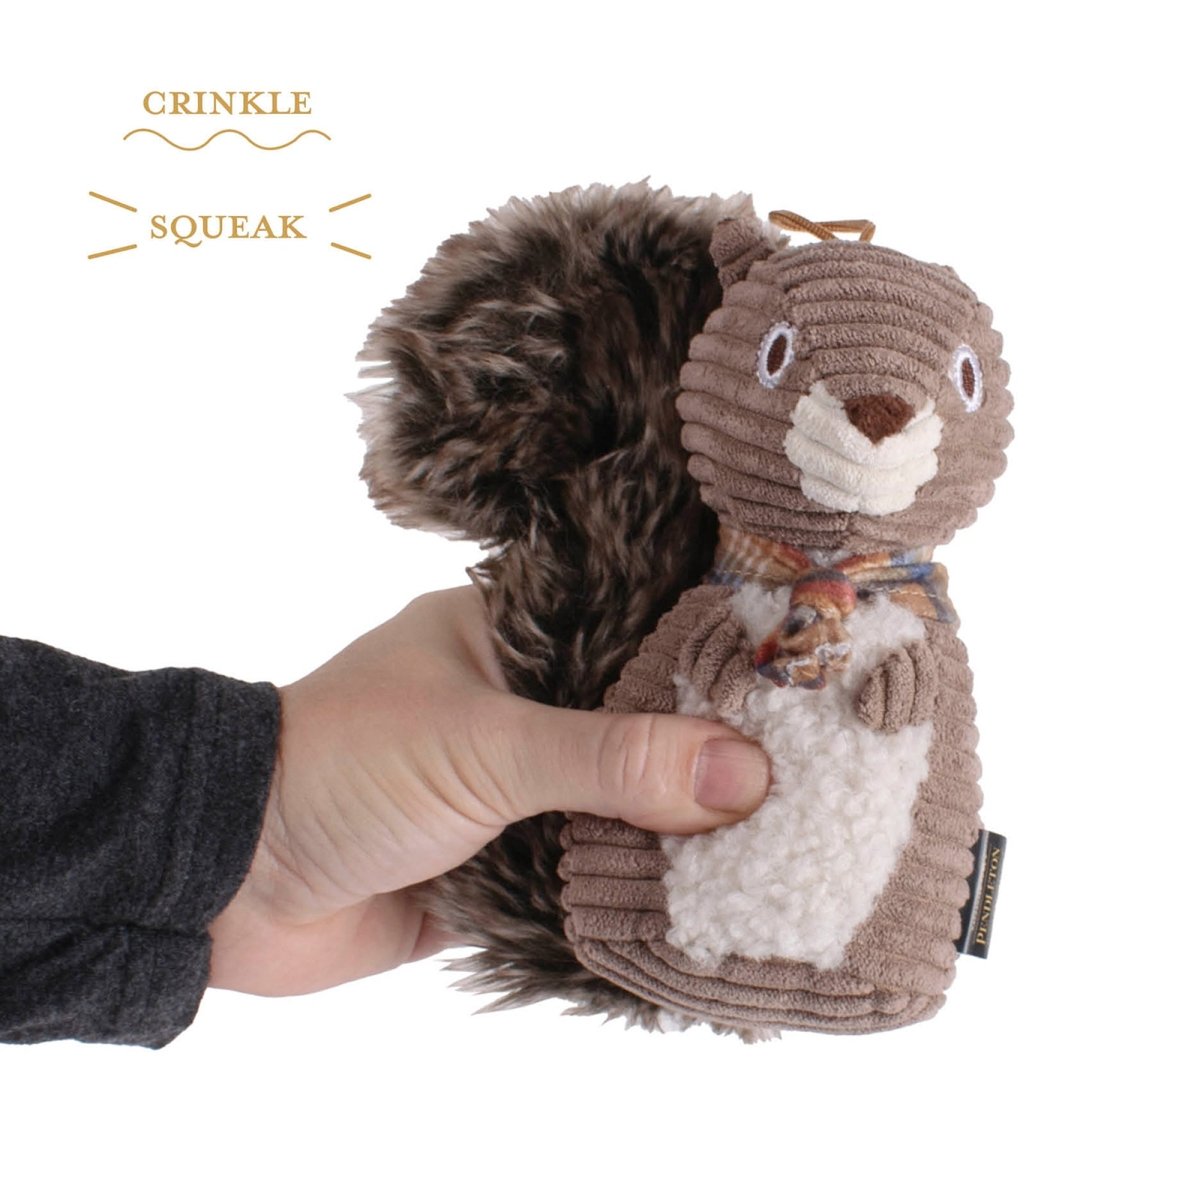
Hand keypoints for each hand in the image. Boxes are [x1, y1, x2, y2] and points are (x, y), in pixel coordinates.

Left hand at [207, 586, 770, 996]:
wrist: (228, 882)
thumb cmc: (344, 769)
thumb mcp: (485, 745)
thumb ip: (612, 757)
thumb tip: (746, 772)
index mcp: (508, 635)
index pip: (633, 628)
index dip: (712, 652)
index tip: (803, 671)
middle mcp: (520, 705)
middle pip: (639, 724)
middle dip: (710, 752)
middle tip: (822, 764)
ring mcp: (514, 789)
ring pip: (620, 804)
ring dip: (680, 830)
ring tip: (796, 836)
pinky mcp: (505, 865)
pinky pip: (588, 874)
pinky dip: (636, 890)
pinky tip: (717, 900)